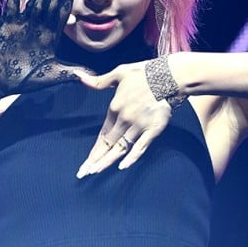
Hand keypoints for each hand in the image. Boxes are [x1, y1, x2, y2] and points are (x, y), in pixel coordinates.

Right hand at [0, 0, 89, 105]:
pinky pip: (13, 1)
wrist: (0, 81)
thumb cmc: (25, 79)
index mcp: (50, 34)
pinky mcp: (9, 22)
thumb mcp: (52, 75)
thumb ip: (71, 73)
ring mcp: (24, 21)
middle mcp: (39, 24)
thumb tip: (92, 77)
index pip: (62, 9)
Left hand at [74, 62, 172, 177]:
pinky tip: (122, 166)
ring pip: (122, 147)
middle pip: (109, 144)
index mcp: (115, 108)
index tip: (86, 162)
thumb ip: (98, 81)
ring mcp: (139, 126)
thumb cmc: (143, 73)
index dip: (94, 149)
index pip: (102, 134)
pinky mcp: (154, 129)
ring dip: (108, 160)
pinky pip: (141, 146)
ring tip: (96, 171)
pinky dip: (132, 157)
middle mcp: (125, 120)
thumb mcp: (118, 73)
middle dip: (96, 159)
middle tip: (84, 173)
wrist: (170, 76)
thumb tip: (78, 76)